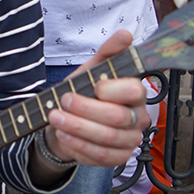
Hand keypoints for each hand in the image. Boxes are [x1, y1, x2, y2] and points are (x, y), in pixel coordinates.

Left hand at [37, 31, 150, 176]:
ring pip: (108, 138)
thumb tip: (124, 35)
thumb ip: (108, 52)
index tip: (90, 85)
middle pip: (118, 117)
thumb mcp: (91, 70)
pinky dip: (78, 146)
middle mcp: (138, 117)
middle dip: (85, 109)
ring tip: (55, 118)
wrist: (69, 120)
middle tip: (62, 101)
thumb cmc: (84, 93)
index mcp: (135, 93)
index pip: (134, 90)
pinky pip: (101, 157)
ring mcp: (130, 140)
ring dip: (77, 128)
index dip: (110, 89)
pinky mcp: (118, 158)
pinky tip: (64, 135)